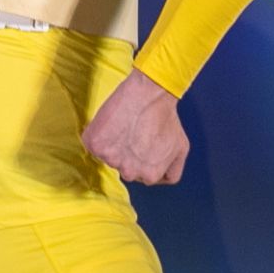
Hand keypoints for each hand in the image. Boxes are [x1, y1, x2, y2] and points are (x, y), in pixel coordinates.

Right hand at [83, 70, 187, 184]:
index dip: (142, 159)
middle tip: (132, 135)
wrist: (149, 95)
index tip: (142, 144)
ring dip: (112, 146)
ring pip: (108, 157)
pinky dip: (99, 137)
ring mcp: (110, 159)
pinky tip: (111, 126)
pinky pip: (93, 146)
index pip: (142, 176)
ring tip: (123, 128)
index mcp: (150, 176)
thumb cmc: (165, 118)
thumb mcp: (180, 149)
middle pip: (123, 169)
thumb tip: (159, 177)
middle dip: (127, 155)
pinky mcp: (95, 145)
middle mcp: (129, 172)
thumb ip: (171, 170)